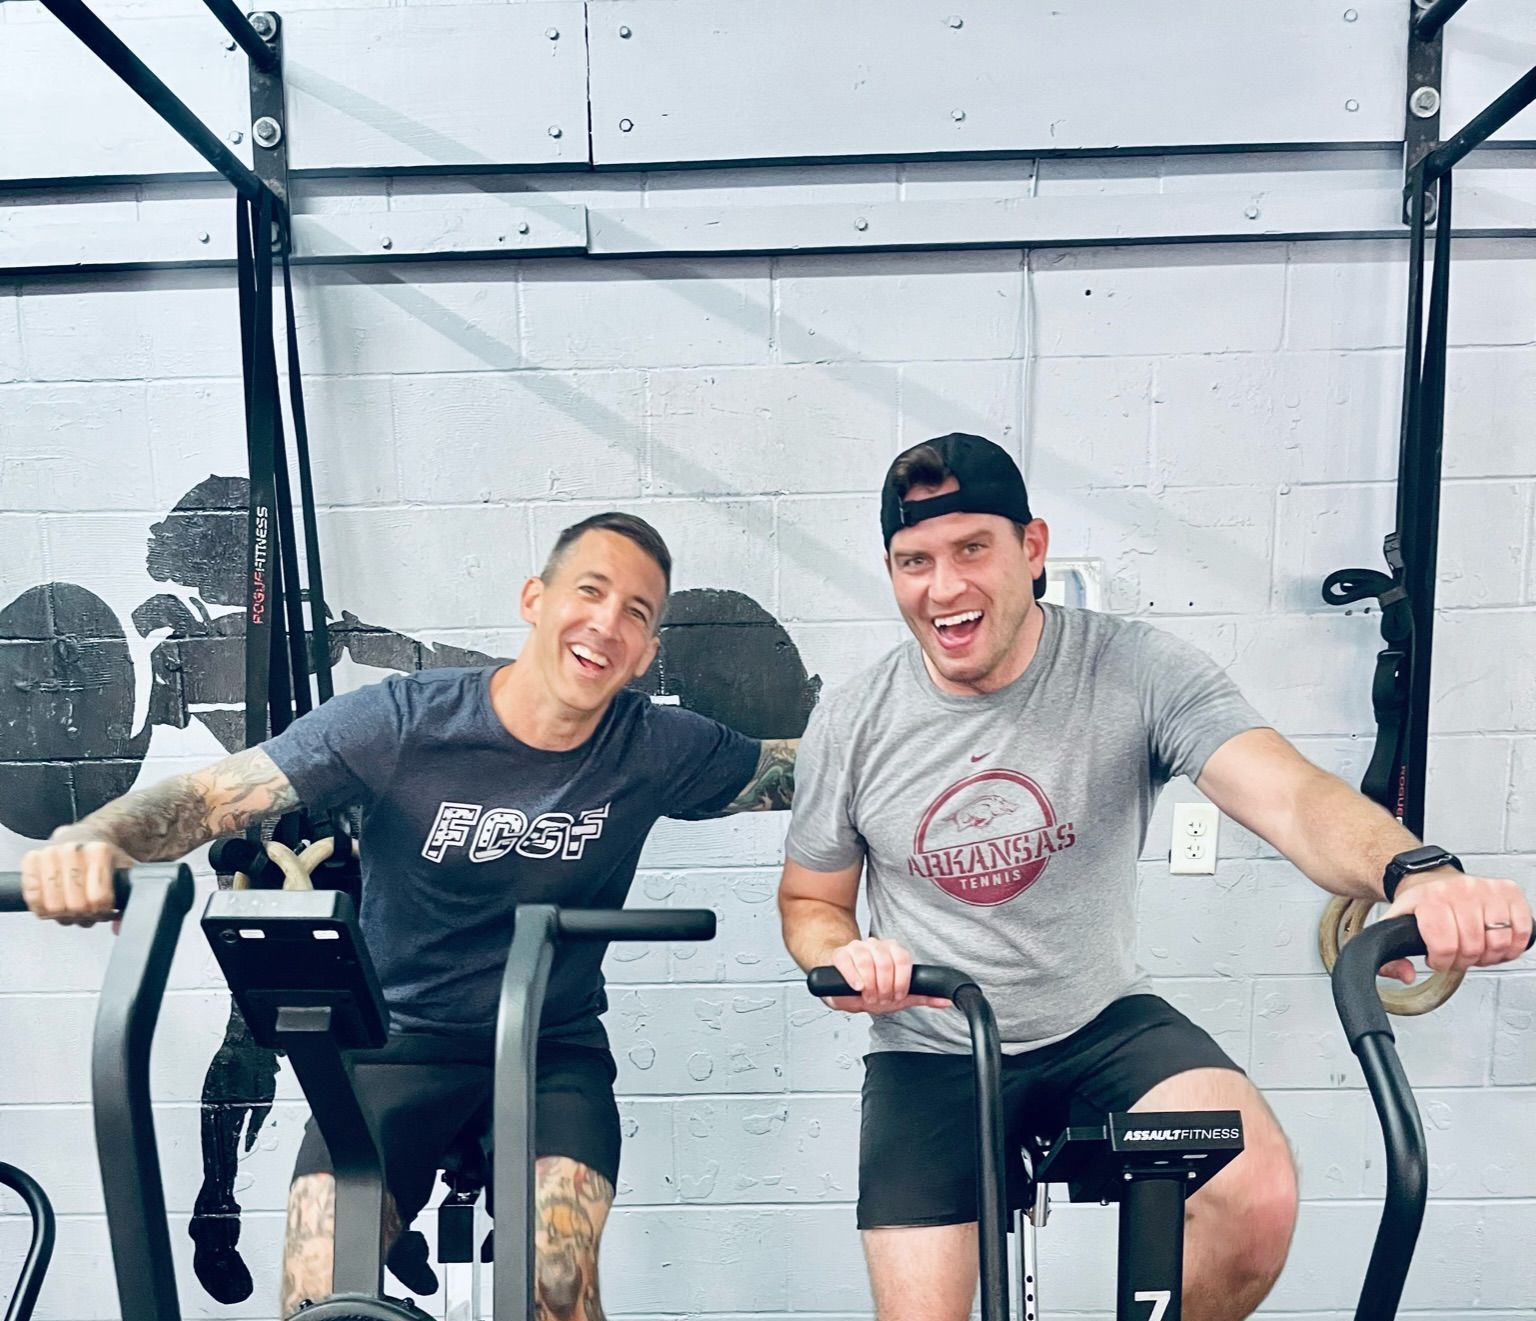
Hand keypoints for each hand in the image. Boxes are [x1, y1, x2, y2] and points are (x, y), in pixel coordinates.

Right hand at [20, 836, 131, 924]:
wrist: (86, 835)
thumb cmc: (104, 858)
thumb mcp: (125, 873)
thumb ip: (128, 899)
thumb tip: (118, 927)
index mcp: (99, 851)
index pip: (98, 899)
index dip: (101, 913)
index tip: (103, 910)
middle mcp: (73, 849)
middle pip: (75, 906)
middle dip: (82, 915)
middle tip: (86, 911)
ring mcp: (50, 853)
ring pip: (52, 905)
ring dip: (62, 914)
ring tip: (70, 907)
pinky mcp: (31, 859)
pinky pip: (32, 897)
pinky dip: (41, 908)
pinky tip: (52, 905)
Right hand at [823, 938, 952, 1014]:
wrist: (844, 984)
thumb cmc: (871, 988)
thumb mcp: (897, 996)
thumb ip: (921, 997)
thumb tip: (945, 1000)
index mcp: (892, 951)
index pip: (902, 959)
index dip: (901, 982)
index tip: (897, 996)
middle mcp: (875, 946)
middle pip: (885, 962)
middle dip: (884, 987)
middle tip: (880, 999)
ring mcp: (856, 948)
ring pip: (866, 960)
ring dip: (869, 984)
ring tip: (868, 995)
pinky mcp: (839, 954)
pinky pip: (846, 961)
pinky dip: (853, 975)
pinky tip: (857, 986)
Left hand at [1378, 868, 1532, 982]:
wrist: (1432, 879)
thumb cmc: (1419, 904)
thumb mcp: (1393, 926)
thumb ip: (1391, 956)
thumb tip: (1407, 974)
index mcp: (1430, 898)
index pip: (1445, 945)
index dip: (1442, 961)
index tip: (1437, 960)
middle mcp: (1460, 890)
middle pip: (1473, 946)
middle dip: (1464, 961)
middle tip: (1456, 956)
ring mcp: (1486, 889)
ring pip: (1498, 941)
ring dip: (1488, 956)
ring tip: (1474, 951)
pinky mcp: (1508, 891)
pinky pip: (1522, 930)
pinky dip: (1512, 946)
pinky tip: (1495, 944)